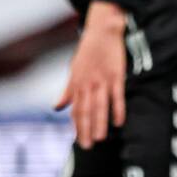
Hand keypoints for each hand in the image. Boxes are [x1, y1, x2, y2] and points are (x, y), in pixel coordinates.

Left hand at [55, 2, 126, 148]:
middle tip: (88, 146)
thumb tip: (57, 107)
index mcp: (77, 83)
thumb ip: (67, 91)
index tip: (78, 140)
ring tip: (100, 138)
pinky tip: (119, 121)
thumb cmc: (87, 51)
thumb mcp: (73, 71)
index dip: (76, 126)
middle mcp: (87, 83)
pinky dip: (117, 109)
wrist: (101, 30)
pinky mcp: (116, 75)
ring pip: (100, 105)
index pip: (75, 109)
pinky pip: (117, 95)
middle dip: (86, 129)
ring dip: (100, 123)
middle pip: (86, 110)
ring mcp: (102, 80)